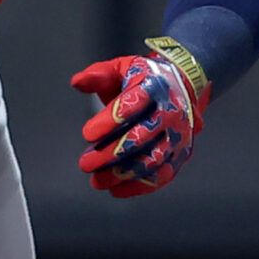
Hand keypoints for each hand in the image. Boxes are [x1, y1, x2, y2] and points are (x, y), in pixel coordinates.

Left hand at [70, 52, 202, 197]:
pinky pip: (163, 175)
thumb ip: (98, 75)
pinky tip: (117, 189)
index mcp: (154, 86)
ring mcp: (178, 134)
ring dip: (123, 173)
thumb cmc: (144, 80)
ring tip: (98, 180)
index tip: (88, 134)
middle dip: (111, 153)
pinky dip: (140, 186)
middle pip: (142, 136)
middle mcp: (170, 110)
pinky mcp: (180, 153)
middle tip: (86, 163)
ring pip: (152, 159)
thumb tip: (78, 82)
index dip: (109, 121)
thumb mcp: (121, 69)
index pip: (133, 104)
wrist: (181, 87)